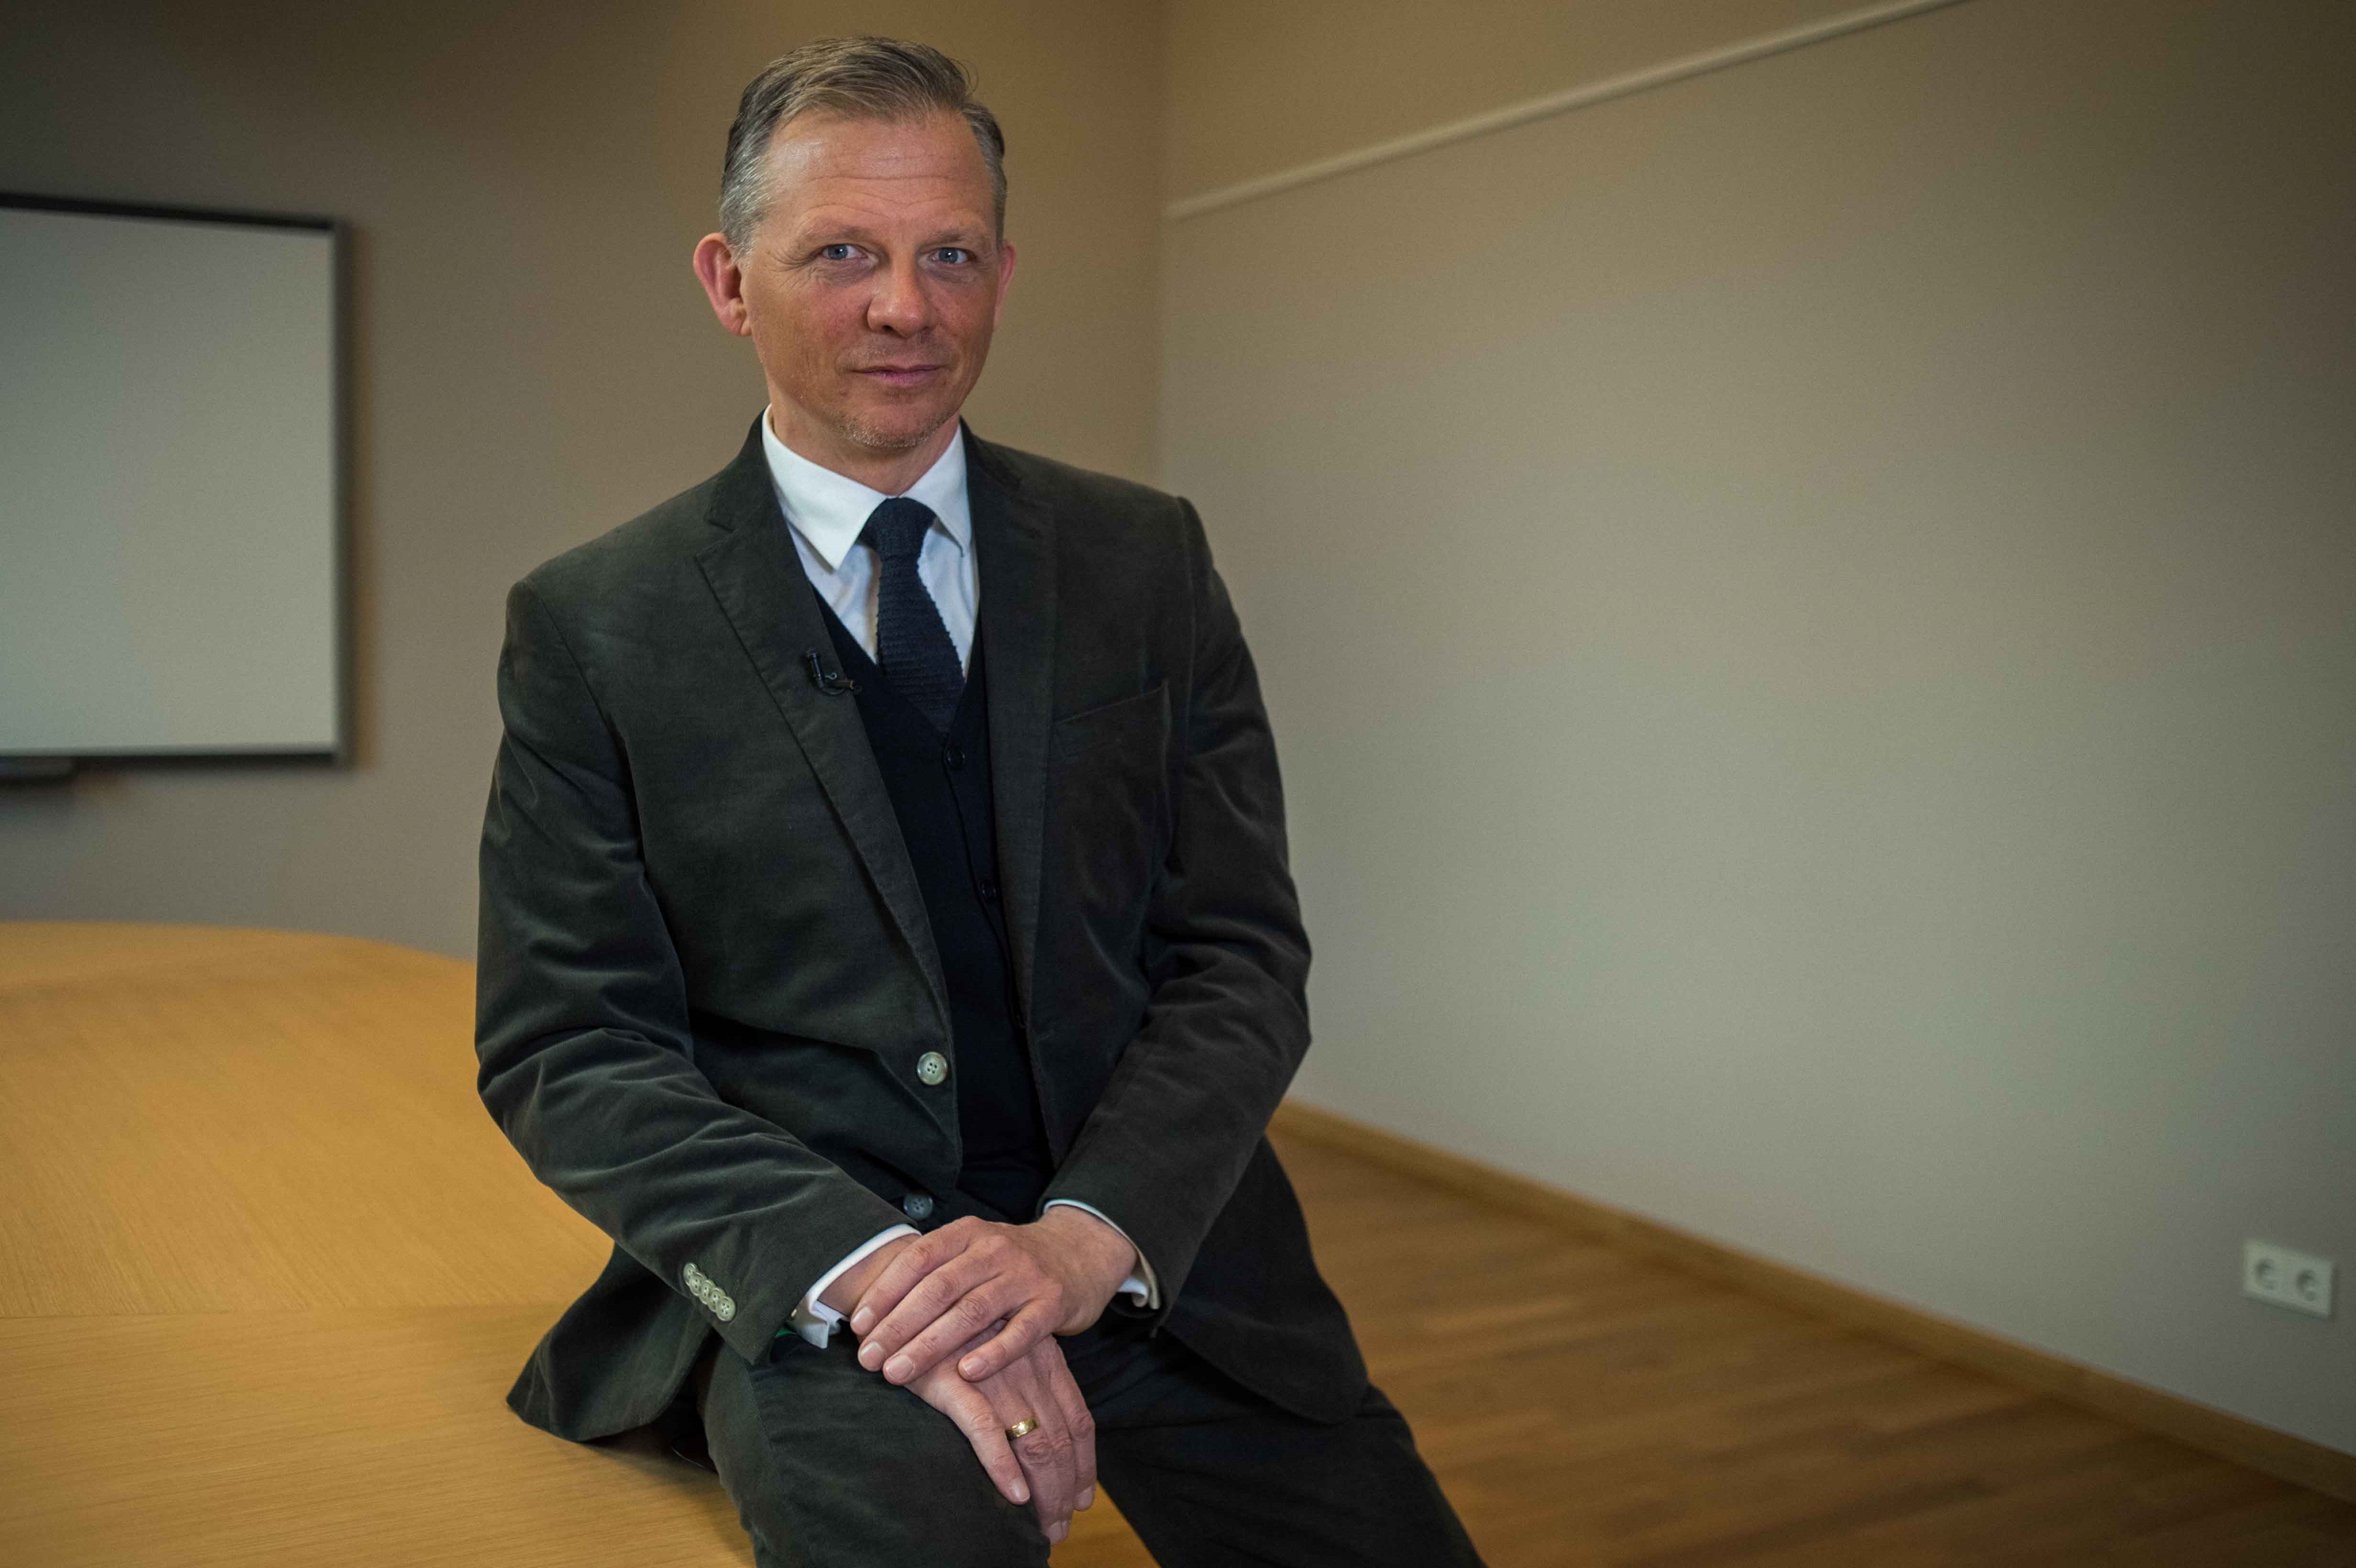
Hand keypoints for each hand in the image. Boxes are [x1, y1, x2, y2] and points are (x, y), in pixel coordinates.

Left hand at [848, 1209, 1137, 1387]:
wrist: (1079, 1253)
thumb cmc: (1009, 1263)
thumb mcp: (971, 1252)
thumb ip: (932, 1274)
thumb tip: (871, 1315)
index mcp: (967, 1233)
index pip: (917, 1259)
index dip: (885, 1291)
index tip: (857, 1325)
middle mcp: (994, 1248)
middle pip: (938, 1288)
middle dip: (897, 1326)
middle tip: (868, 1359)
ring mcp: (1025, 1275)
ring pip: (972, 1311)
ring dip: (930, 1344)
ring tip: (898, 1373)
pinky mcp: (1053, 1302)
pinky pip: (1021, 1331)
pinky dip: (993, 1353)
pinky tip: (967, 1374)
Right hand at [901, 1324, 1097, 1543]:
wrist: (911, 1283)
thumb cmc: (955, 1319)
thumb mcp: (1005, 1342)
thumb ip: (1027, 1376)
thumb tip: (1038, 1429)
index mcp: (1045, 1357)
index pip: (1078, 1419)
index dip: (1084, 1463)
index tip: (1082, 1498)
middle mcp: (1030, 1367)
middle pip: (1061, 1439)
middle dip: (1065, 1488)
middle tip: (1061, 1526)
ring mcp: (997, 1374)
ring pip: (1035, 1441)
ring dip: (1045, 1490)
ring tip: (1045, 1527)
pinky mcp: (957, 1381)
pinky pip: (988, 1430)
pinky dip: (1003, 1466)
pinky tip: (1015, 1496)